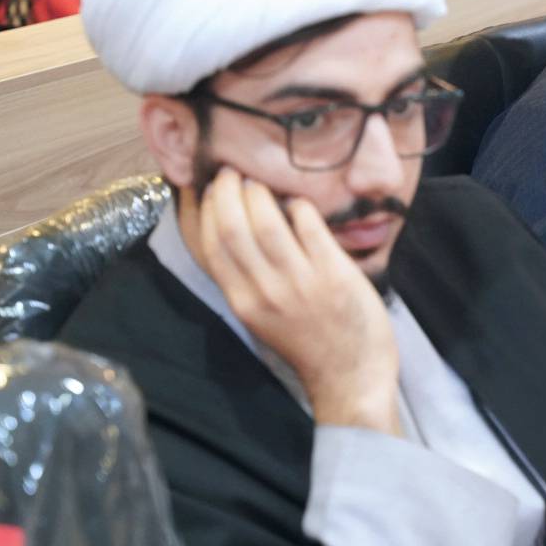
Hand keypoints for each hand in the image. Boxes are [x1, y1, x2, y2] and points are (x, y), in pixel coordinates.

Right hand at [199, 168, 401, 434]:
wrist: (350, 376)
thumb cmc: (307, 342)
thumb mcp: (262, 315)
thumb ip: (246, 277)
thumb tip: (232, 226)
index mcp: (241, 302)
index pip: (207, 247)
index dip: (196, 210)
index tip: (195, 184)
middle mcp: (264, 292)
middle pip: (231, 228)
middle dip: (225, 190)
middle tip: (230, 170)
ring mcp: (299, 283)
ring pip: (266, 222)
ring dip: (259, 191)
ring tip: (258, 179)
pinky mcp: (333, 274)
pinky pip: (309, 225)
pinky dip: (299, 206)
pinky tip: (298, 201)